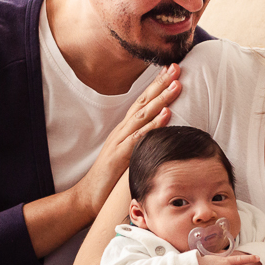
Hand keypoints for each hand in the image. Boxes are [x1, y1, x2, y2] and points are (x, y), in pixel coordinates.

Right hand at [71, 64, 180, 219]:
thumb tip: (159, 137)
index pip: (142, 102)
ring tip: (177, 84)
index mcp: (124, 130)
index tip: (172, 71)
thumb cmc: (110, 180)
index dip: (157, 86)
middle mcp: (121, 131)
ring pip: (143, 115)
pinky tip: (166, 114)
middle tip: (177, 66)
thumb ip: (140, 144)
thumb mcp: (127, 157)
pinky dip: (153, 125)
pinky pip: (139, 137)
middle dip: (161, 83)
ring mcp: (119, 142)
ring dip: (161, 98)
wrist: (87, 197)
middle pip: (143, 102)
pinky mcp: (120, 156)